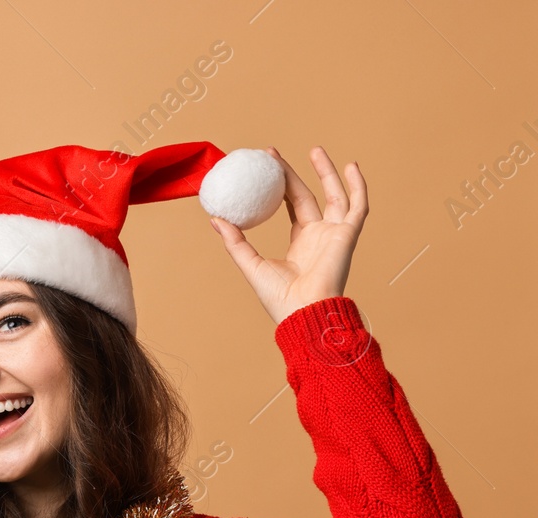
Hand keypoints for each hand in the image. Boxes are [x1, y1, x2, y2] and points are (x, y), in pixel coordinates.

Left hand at [208, 146, 367, 323]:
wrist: (304, 312)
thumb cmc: (279, 298)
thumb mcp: (251, 264)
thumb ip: (235, 242)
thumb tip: (215, 218)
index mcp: (301, 243)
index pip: (290, 206)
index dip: (278, 186)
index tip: (264, 167)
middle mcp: (319, 235)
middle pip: (307, 196)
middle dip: (293, 173)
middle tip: (275, 154)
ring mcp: (335, 234)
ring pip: (335, 195)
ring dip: (327, 172)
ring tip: (315, 149)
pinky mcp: (348, 235)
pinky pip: (358, 205)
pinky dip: (358, 185)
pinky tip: (351, 166)